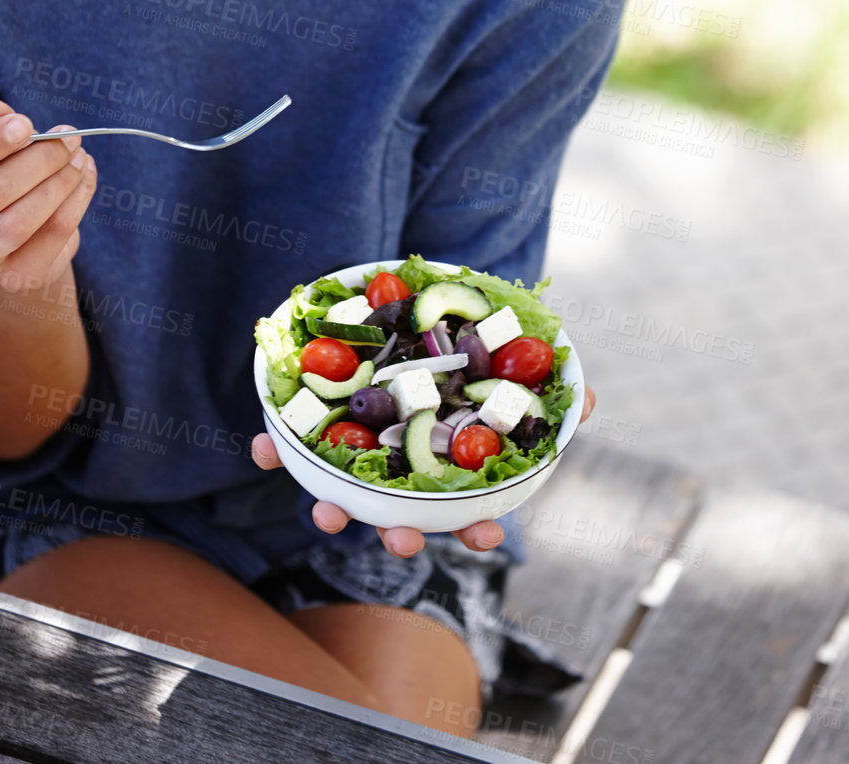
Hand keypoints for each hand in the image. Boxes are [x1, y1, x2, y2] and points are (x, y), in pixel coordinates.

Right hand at [0, 98, 97, 294]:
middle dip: (38, 159)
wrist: (18, 244)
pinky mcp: (16, 277)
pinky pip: (52, 235)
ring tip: (79, 157)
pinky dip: (76, 200)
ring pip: (19, 221)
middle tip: (69, 139)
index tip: (25, 124)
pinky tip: (85, 177)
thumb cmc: (0, 180)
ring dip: (59, 182)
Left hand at [251, 383, 596, 558]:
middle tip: (405, 542)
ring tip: (329, 516)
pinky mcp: (316, 423)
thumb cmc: (465, 349)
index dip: (476, 526)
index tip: (485, 536)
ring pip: (345, 493)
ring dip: (334, 509)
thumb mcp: (512, 360)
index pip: (468, 506)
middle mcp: (403, 465)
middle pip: (402, 515)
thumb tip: (588, 404)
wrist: (405, 306)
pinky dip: (272, 446)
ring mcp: (357, 450)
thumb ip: (548, 387)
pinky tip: (260, 446)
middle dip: (402, 536)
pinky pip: (290, 441)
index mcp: (448, 460)